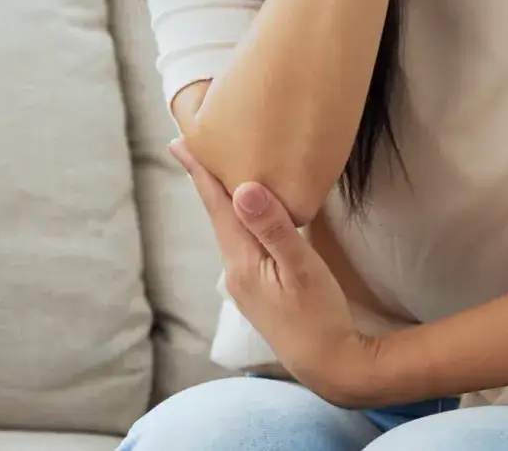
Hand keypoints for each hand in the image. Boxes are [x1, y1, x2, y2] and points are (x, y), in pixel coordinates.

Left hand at [170, 138, 380, 407]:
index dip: (199, 172)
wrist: (328, 366)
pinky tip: (245, 215)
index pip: (216, 206)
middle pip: (218, 215)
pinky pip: (241, 243)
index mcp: (242, 262)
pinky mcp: (257, 290)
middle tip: (192, 146)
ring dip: (221, 199)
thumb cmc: (321, 316)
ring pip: (229, 229)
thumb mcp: (302, 269)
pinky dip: (238, 220)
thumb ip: (273, 228)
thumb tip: (243, 189)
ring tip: (215, 172)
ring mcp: (244, 283)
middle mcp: (235, 271)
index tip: (178, 142)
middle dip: (205, 180)